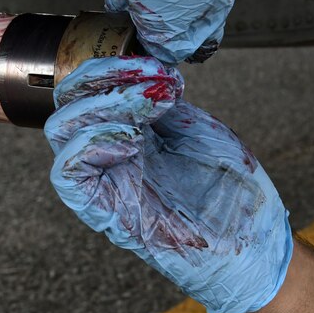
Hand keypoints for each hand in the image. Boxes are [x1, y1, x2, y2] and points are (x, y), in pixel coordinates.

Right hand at [45, 56, 291, 312]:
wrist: (253, 245)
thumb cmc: (230, 192)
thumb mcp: (193, 129)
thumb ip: (158, 101)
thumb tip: (138, 70)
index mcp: (127, 136)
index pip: (88, 90)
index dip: (112, 66)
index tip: (160, 66)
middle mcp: (109, 157)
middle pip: (67, 104)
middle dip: (102, 76)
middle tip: (152, 77)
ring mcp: (105, 183)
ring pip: (60, 130)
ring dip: (101, 104)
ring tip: (150, 104)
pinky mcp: (106, 213)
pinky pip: (67, 175)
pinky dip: (90, 143)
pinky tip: (133, 140)